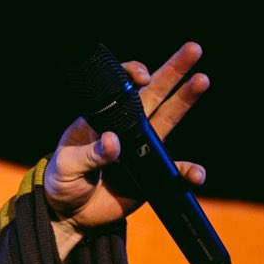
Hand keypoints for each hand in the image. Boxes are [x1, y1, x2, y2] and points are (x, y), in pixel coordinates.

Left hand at [43, 42, 208, 240]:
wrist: (69, 214)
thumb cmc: (61, 184)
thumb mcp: (66, 168)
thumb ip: (89, 156)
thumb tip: (113, 142)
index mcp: (100, 120)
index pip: (119, 89)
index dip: (133, 76)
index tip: (142, 77)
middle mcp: (125, 128)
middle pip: (154, 94)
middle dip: (173, 70)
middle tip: (193, 49)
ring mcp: (141, 148)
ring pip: (169, 118)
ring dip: (186, 99)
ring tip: (202, 79)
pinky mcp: (152, 173)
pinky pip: (174, 170)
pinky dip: (187, 171)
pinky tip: (194, 174)